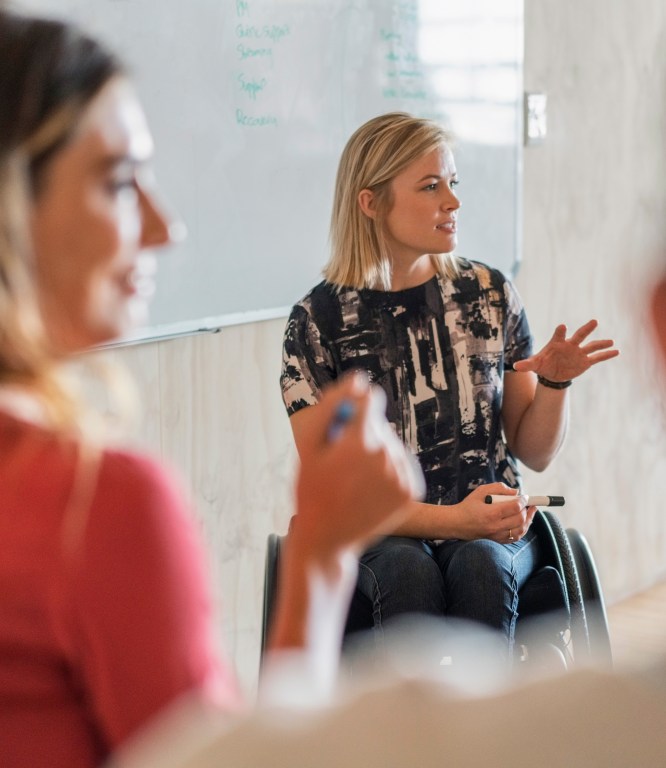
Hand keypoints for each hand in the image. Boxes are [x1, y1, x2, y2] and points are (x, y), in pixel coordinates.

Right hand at [293, 372, 424, 561]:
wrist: (328, 538)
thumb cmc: (312, 489)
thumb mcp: (309, 446)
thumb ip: (331, 406)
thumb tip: (358, 380)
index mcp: (358, 442)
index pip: (370, 400)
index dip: (354, 408)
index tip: (343, 425)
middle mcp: (386, 456)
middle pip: (380, 424)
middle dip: (361, 435)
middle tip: (340, 464)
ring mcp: (402, 475)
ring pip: (391, 445)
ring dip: (376, 454)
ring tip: (354, 479)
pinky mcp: (412, 490)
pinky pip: (401, 465)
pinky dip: (388, 471)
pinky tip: (369, 488)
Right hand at [455, 484, 535, 542]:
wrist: (456, 523)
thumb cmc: (468, 506)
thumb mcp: (480, 491)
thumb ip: (499, 488)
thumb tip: (516, 492)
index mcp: (491, 513)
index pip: (515, 507)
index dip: (523, 500)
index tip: (525, 496)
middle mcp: (495, 526)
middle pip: (520, 519)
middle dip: (527, 510)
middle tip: (528, 504)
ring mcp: (497, 536)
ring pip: (520, 530)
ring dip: (528, 520)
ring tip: (530, 512)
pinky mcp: (497, 541)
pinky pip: (515, 538)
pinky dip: (522, 530)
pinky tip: (523, 523)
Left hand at [512, 319, 618, 381]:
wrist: (552, 374)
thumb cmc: (543, 365)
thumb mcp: (534, 365)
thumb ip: (527, 365)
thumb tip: (516, 367)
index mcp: (557, 343)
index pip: (559, 334)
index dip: (560, 331)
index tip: (562, 327)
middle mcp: (570, 345)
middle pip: (579, 335)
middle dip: (586, 329)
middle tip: (594, 321)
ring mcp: (579, 353)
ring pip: (591, 346)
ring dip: (601, 343)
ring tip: (611, 341)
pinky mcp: (585, 362)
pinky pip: (597, 358)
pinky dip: (606, 355)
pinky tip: (617, 351)